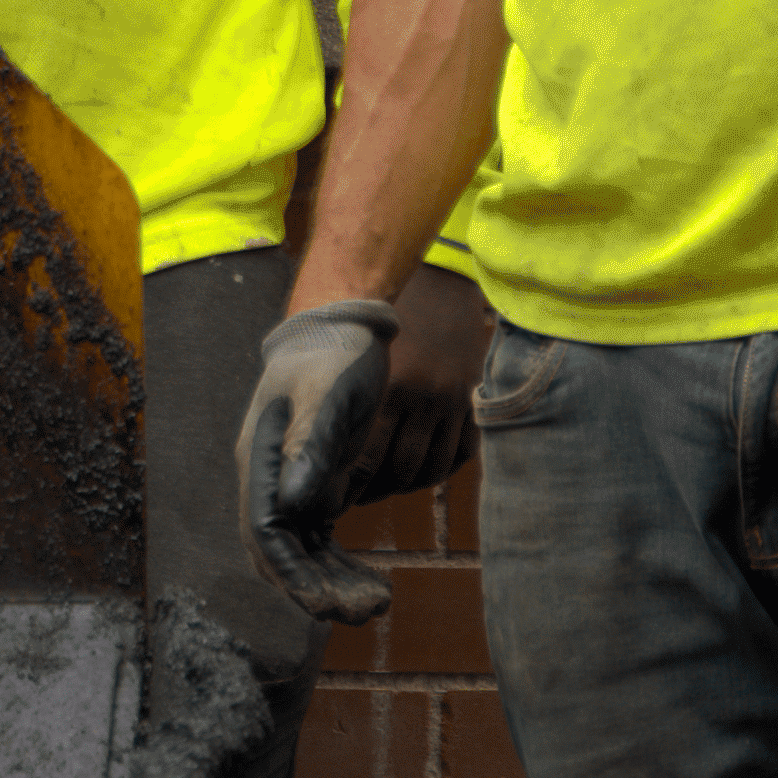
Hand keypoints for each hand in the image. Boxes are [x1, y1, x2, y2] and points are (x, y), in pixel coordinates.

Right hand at [239, 297, 407, 626]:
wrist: (343, 328)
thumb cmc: (332, 355)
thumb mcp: (326, 394)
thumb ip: (310, 446)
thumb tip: (295, 505)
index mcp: (260, 461)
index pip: (265, 534)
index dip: (293, 575)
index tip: (327, 604)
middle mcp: (267, 481)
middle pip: (280, 555)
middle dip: (317, 590)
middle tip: (368, 609)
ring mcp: (288, 486)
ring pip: (302, 555)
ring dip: (333, 584)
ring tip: (379, 602)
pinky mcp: (313, 485)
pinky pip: (320, 540)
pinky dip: (341, 566)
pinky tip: (372, 582)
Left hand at [340, 261, 494, 511]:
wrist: (439, 278)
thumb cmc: (380, 312)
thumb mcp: (353, 349)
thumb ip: (336, 392)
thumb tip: (304, 440)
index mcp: (386, 386)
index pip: (365, 459)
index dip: (349, 486)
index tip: (332, 496)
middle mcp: (422, 399)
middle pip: (398, 471)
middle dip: (374, 493)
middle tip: (355, 499)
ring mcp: (451, 402)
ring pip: (430, 469)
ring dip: (405, 486)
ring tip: (383, 488)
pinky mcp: (472, 401)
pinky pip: (459, 455)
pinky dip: (438, 471)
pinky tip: (417, 471)